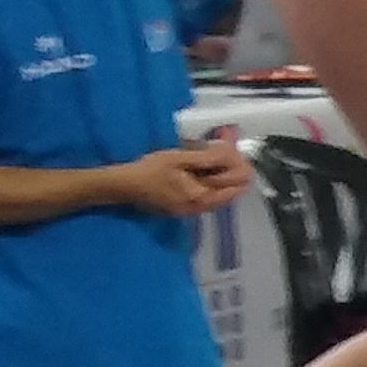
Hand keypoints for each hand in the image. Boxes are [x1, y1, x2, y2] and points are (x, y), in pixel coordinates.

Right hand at [120, 143, 250, 217]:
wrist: (125, 186)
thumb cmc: (150, 169)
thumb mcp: (179, 158)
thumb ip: (205, 159)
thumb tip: (228, 154)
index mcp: (200, 196)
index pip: (233, 186)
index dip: (240, 170)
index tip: (241, 157)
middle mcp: (199, 208)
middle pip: (229, 194)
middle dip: (234, 176)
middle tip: (236, 159)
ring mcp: (191, 212)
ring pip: (219, 199)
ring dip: (225, 183)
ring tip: (225, 165)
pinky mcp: (183, 211)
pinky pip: (207, 201)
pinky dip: (213, 188)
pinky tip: (208, 176)